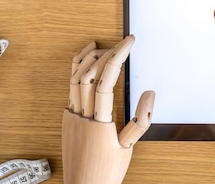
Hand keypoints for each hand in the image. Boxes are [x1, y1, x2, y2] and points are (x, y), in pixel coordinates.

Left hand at [62, 36, 154, 183]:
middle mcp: (81, 116)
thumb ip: (140, 120)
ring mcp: (71, 115)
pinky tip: (84, 64)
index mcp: (99, 122)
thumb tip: (149, 94)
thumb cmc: (106, 172)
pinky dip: (76, 71)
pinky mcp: (66, 118)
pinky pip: (69, 87)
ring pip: (75, 78)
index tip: (128, 43)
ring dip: (88, 58)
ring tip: (101, 46)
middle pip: (90, 74)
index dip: (117, 56)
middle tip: (122, 43)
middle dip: (107, 53)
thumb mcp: (129, 148)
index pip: (106, 80)